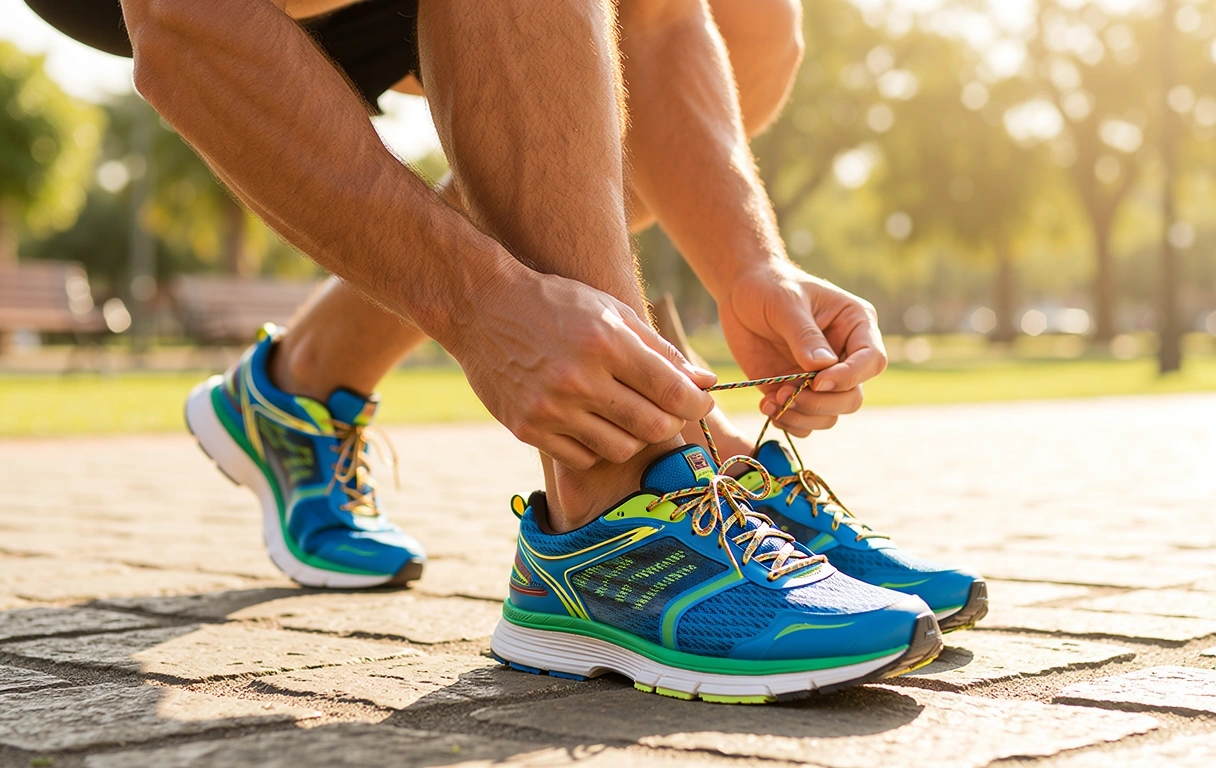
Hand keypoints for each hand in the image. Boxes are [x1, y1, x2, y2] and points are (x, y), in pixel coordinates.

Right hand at [449, 266, 715, 469]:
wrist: (480, 307)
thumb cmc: (554, 304)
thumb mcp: (610, 311)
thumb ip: (659, 350)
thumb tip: (705, 383)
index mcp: (605, 342)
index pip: (672, 392)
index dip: (698, 404)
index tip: (700, 402)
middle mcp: (578, 379)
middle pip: (653, 427)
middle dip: (672, 422)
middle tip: (667, 410)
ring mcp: (550, 408)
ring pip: (621, 448)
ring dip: (634, 435)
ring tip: (626, 413)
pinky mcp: (528, 428)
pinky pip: (583, 457)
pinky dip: (596, 444)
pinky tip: (590, 420)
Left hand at [718, 260, 886, 436]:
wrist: (740, 292)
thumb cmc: (769, 286)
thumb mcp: (785, 303)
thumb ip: (804, 335)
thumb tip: (823, 367)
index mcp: (856, 326)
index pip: (872, 361)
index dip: (849, 377)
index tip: (817, 381)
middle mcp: (844, 356)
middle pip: (852, 397)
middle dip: (821, 403)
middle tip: (787, 394)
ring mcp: (821, 377)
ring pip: (830, 415)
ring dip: (802, 417)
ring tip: (772, 401)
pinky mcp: (797, 390)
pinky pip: (804, 422)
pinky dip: (788, 422)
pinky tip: (766, 405)